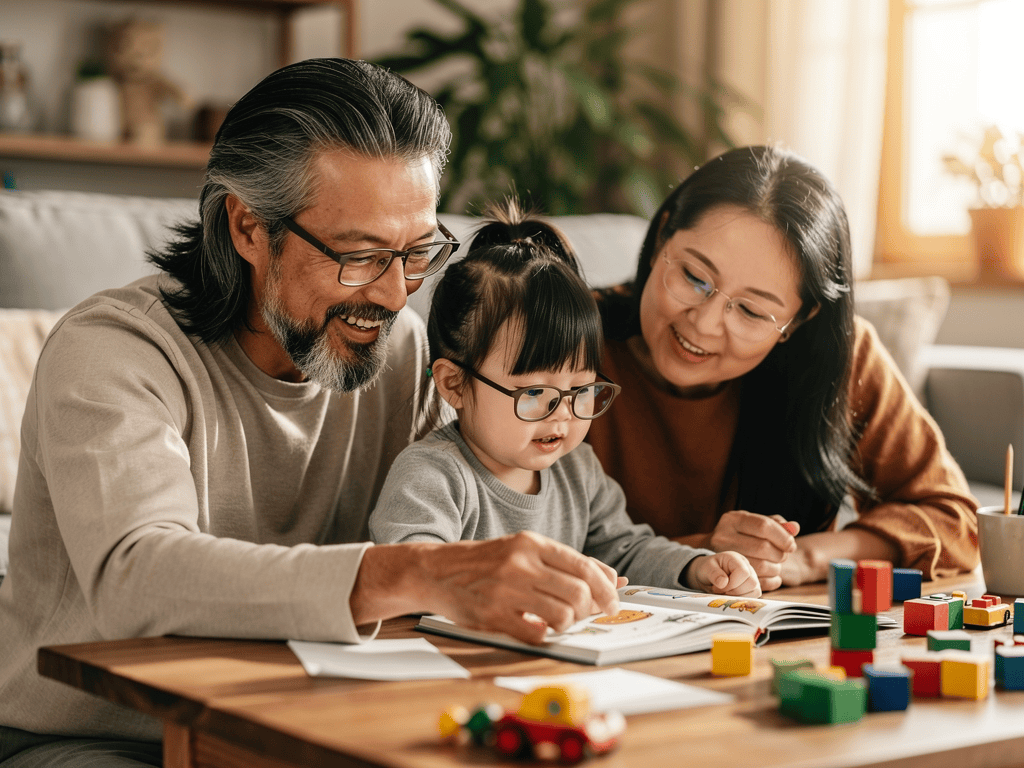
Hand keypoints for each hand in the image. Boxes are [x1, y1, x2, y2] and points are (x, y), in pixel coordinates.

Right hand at [417, 531, 621, 643]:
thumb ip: (566, 562)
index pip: (585, 567)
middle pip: (579, 593)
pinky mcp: (493, 615)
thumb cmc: (486, 563)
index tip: (613, 602)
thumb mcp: (525, 550)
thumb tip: (614, 579)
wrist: (436, 571)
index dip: (607, 589)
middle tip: (587, 615)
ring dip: (568, 624)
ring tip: (559, 621)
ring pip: (563, 615)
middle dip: (591, 610)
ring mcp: (506, 590)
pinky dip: (545, 635)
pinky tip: (536, 627)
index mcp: (532, 543)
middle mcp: (521, 563)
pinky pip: (538, 633)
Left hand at [686, 552, 760, 596]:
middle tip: (721, 591)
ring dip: (739, 596)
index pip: (743, 572)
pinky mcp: (752, 587)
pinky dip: (742, 599)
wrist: (707, 574)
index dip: (732, 584)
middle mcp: (747, 567)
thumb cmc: (707, 569)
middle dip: (735, 591)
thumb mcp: (706, 568)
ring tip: (726, 593)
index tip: (719, 587)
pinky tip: (731, 595)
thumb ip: (714, 573)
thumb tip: (723, 583)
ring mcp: (752, 577)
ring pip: (755, 591)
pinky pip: (754, 596)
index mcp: (736, 559)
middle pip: (752, 583)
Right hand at [708, 512, 798, 590]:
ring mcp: (721, 556)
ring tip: (776, 565)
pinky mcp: (724, 575)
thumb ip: (775, 524)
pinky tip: (772, 576)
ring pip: (760, 566)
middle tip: (783, 556)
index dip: (782, 537)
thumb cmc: (739, 535)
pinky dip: (770, 581)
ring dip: (776, 568)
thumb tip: (794, 527)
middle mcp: (723, 536)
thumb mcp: (752, 523)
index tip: (791, 545)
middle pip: (762, 547)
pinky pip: (755, 581)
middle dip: (780, 554)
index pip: (763, 526)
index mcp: (732, 519)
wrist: (710, 552)